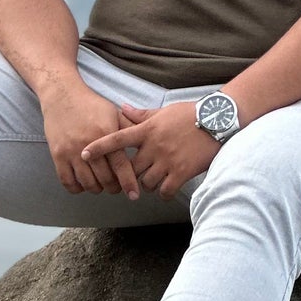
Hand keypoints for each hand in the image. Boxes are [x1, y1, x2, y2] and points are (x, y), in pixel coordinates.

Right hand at [39, 79, 142, 196]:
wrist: (62, 94)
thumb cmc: (90, 105)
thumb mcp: (113, 113)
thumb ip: (130, 128)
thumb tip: (149, 141)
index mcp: (106, 134)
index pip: (120, 166)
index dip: (129, 183)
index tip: (134, 195)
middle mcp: (89, 145)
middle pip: (105, 179)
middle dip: (114, 188)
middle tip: (117, 187)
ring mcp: (71, 151)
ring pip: (87, 183)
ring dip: (97, 189)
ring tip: (101, 185)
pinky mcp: (57, 155)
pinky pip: (67, 181)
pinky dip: (77, 188)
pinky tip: (83, 184)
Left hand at [82, 100, 221, 199]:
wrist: (217, 120)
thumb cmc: (189, 114)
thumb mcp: (163, 112)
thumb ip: (142, 115)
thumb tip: (123, 108)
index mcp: (147, 130)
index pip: (116, 138)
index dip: (98, 147)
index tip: (83, 153)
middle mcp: (154, 146)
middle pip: (131, 168)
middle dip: (131, 174)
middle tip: (136, 175)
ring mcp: (167, 160)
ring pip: (146, 182)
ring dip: (148, 183)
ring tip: (155, 178)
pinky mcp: (182, 172)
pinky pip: (165, 191)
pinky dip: (164, 192)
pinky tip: (168, 188)